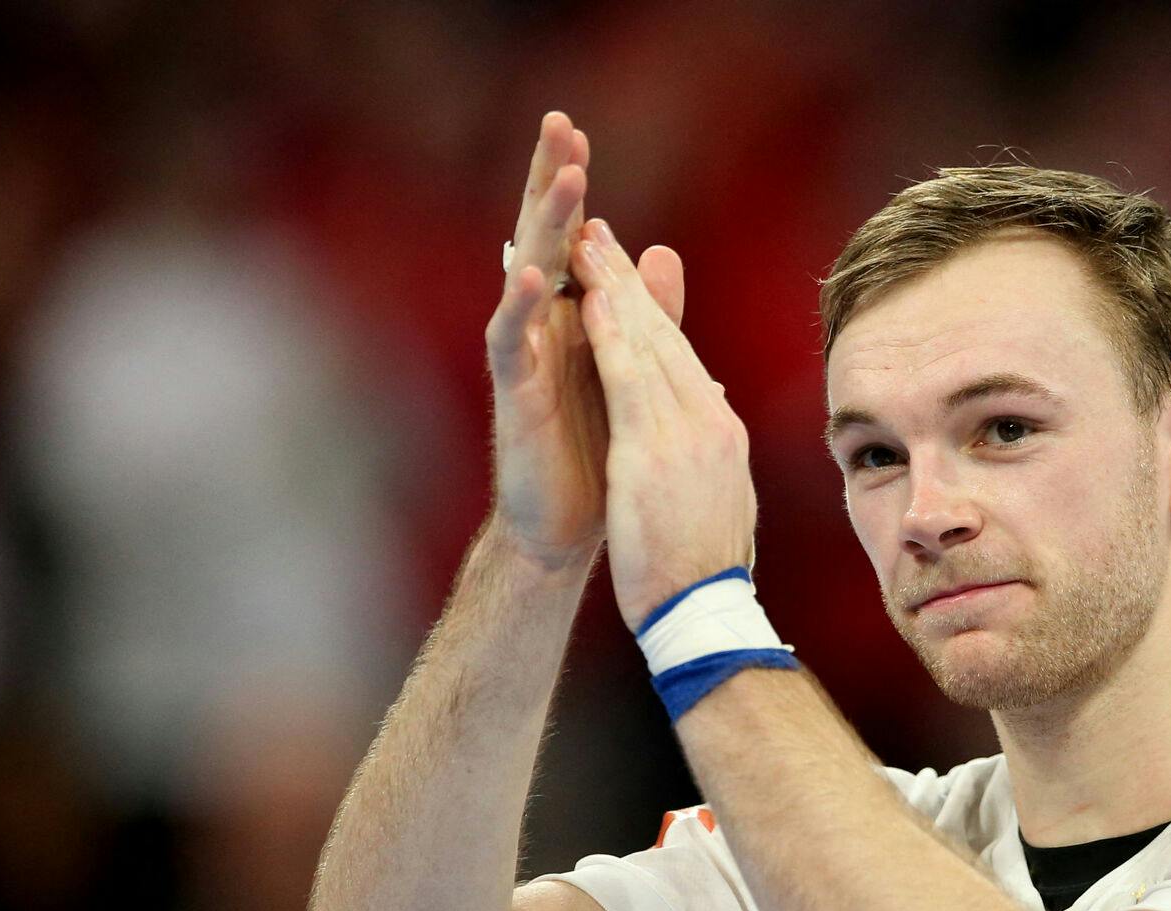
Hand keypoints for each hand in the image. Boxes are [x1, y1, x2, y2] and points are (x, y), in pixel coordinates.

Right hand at [484, 112, 686, 569]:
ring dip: (546, 226)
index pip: (572, 239)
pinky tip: (530, 271)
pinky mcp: (512, 393)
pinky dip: (518, 305)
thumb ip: (644, 313)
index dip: (573, 189)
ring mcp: (523, 355)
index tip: (579, 131)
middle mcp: (541, 325)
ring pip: (527, 275)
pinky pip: (509, 341)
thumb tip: (661, 251)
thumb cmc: (597, 449)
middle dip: (553, 183)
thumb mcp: (628, 369)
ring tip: (568, 181)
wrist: (572, 527)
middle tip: (559, 123)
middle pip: (544, 237)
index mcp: (571, 317)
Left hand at [569, 220, 758, 629]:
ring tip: (587, 241)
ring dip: (613, 288)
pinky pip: (627, 375)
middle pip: (667, 336)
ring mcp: (686, 432)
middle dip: (630, 282)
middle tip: (601, 231)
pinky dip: (607, 331)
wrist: (704, 613)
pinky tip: (585, 297)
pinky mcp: (653, 449)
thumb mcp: (710, 500)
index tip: (626, 274)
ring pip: (647, 343)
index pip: (682, 358)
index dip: (651, 312)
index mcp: (721, 434)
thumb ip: (703, 454)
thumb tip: (703, 425)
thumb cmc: (701, 569)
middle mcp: (710, 421)